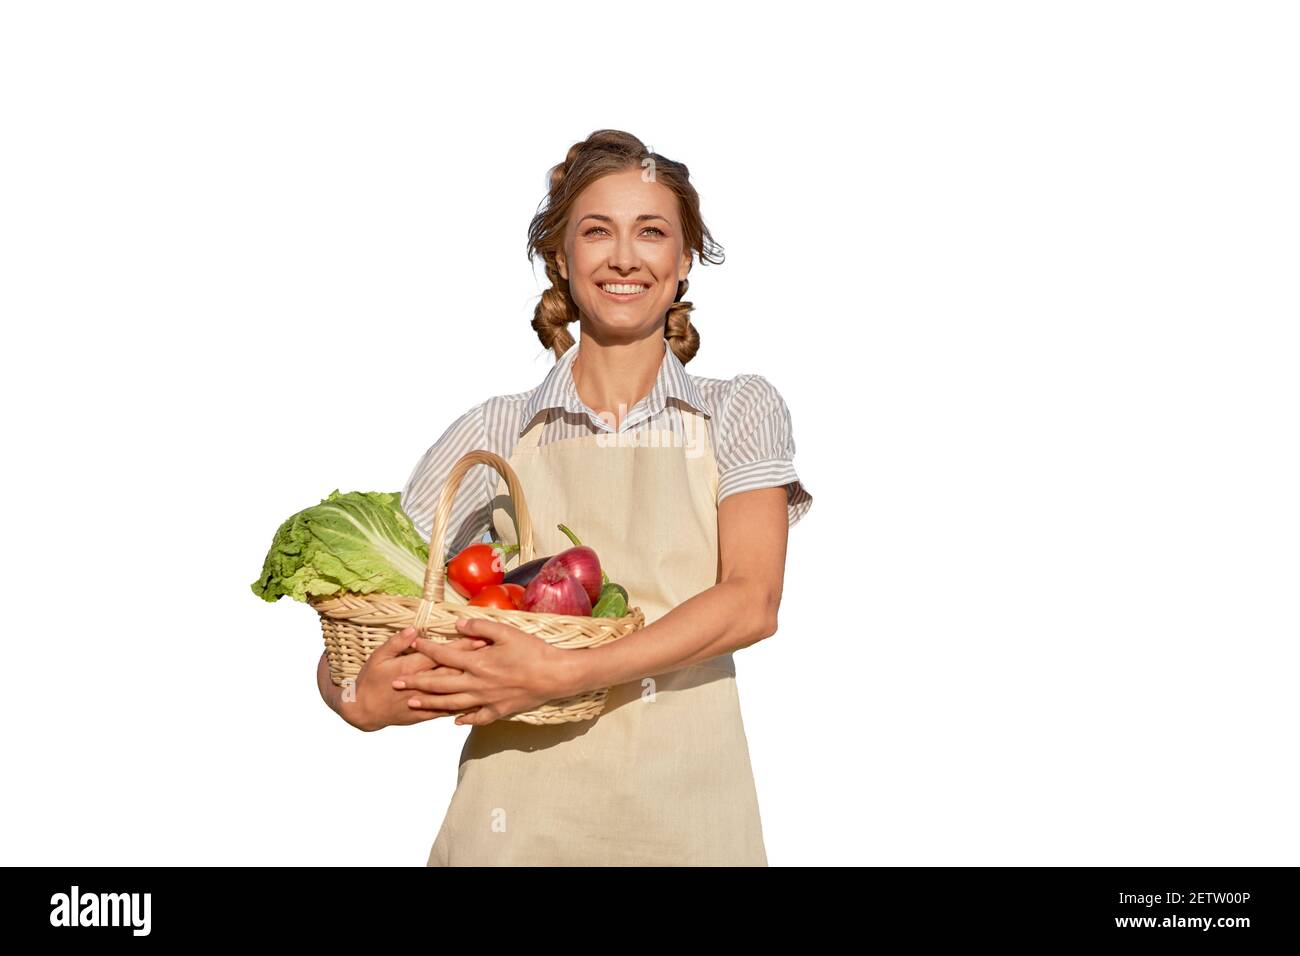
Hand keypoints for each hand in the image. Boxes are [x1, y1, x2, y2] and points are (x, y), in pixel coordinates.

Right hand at [324, 627, 486, 731]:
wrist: (363, 710)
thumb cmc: (370, 679)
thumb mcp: (378, 656)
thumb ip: (397, 643)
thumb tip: (414, 630)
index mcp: (410, 667)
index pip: (441, 654)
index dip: (461, 646)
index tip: (479, 638)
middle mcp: (421, 684)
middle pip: (452, 670)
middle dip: (473, 661)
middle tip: (493, 653)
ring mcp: (424, 701)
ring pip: (453, 691)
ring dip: (473, 681)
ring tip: (492, 674)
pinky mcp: (425, 715)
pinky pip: (448, 710)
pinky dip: (463, 706)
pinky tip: (480, 702)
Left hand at [405, 618, 575, 726]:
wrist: (555, 676)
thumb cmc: (533, 651)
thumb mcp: (506, 632)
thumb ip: (480, 627)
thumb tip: (458, 623)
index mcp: (478, 662)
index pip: (444, 655)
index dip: (426, 648)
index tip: (412, 643)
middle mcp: (477, 684)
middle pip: (440, 684)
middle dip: (416, 681)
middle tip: (396, 683)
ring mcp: (486, 700)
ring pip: (452, 704)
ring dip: (430, 703)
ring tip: (412, 703)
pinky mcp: (499, 711)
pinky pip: (476, 718)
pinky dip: (463, 719)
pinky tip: (453, 721)